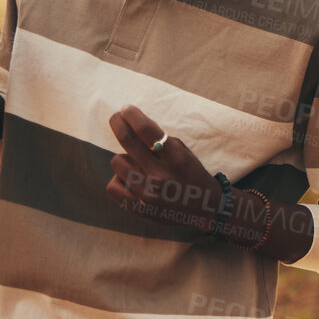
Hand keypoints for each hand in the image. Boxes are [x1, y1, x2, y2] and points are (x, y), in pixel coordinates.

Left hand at [105, 105, 221, 233]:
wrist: (205, 209)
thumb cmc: (192, 175)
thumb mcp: (185, 154)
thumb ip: (161, 141)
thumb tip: (132, 124)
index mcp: (177, 159)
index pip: (147, 130)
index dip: (133, 115)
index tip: (126, 109)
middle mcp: (162, 175)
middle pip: (128, 140)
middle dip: (118, 123)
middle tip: (117, 117)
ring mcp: (149, 194)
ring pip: (118, 161)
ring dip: (125, 159)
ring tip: (138, 166)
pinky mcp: (139, 208)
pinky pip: (112, 185)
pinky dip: (119, 179)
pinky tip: (131, 181)